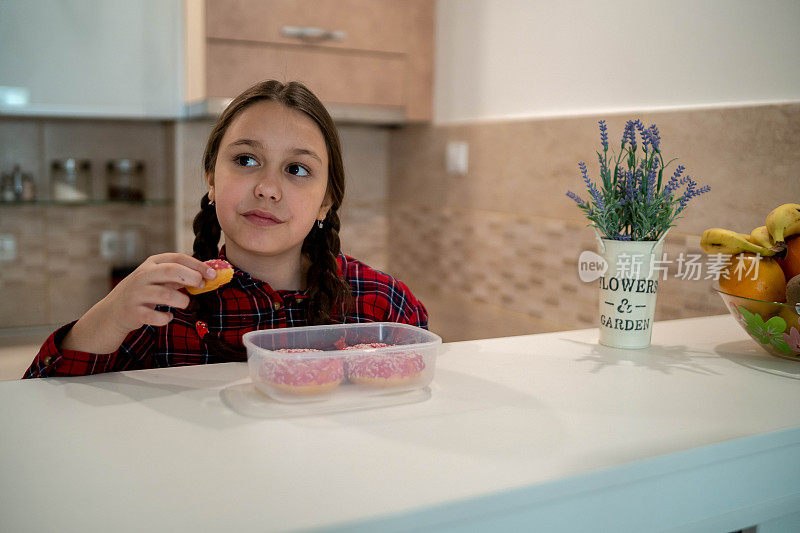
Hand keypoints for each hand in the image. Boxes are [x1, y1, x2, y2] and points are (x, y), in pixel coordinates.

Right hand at [100, 253, 217, 333]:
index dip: (198, 265)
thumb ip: (180, 275)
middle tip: (201, 285)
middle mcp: (143, 275)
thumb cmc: (144, 291)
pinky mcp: (134, 312)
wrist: (113, 311)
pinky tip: (168, 317)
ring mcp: (137, 293)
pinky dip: (167, 318)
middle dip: (191, 277)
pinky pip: (157, 317)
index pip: (178, 258)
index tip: (213, 273)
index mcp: (152, 263)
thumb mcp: (159, 278)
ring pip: (166, 295)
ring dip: (182, 301)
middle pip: (172, 270)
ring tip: (184, 303)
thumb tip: (208, 274)